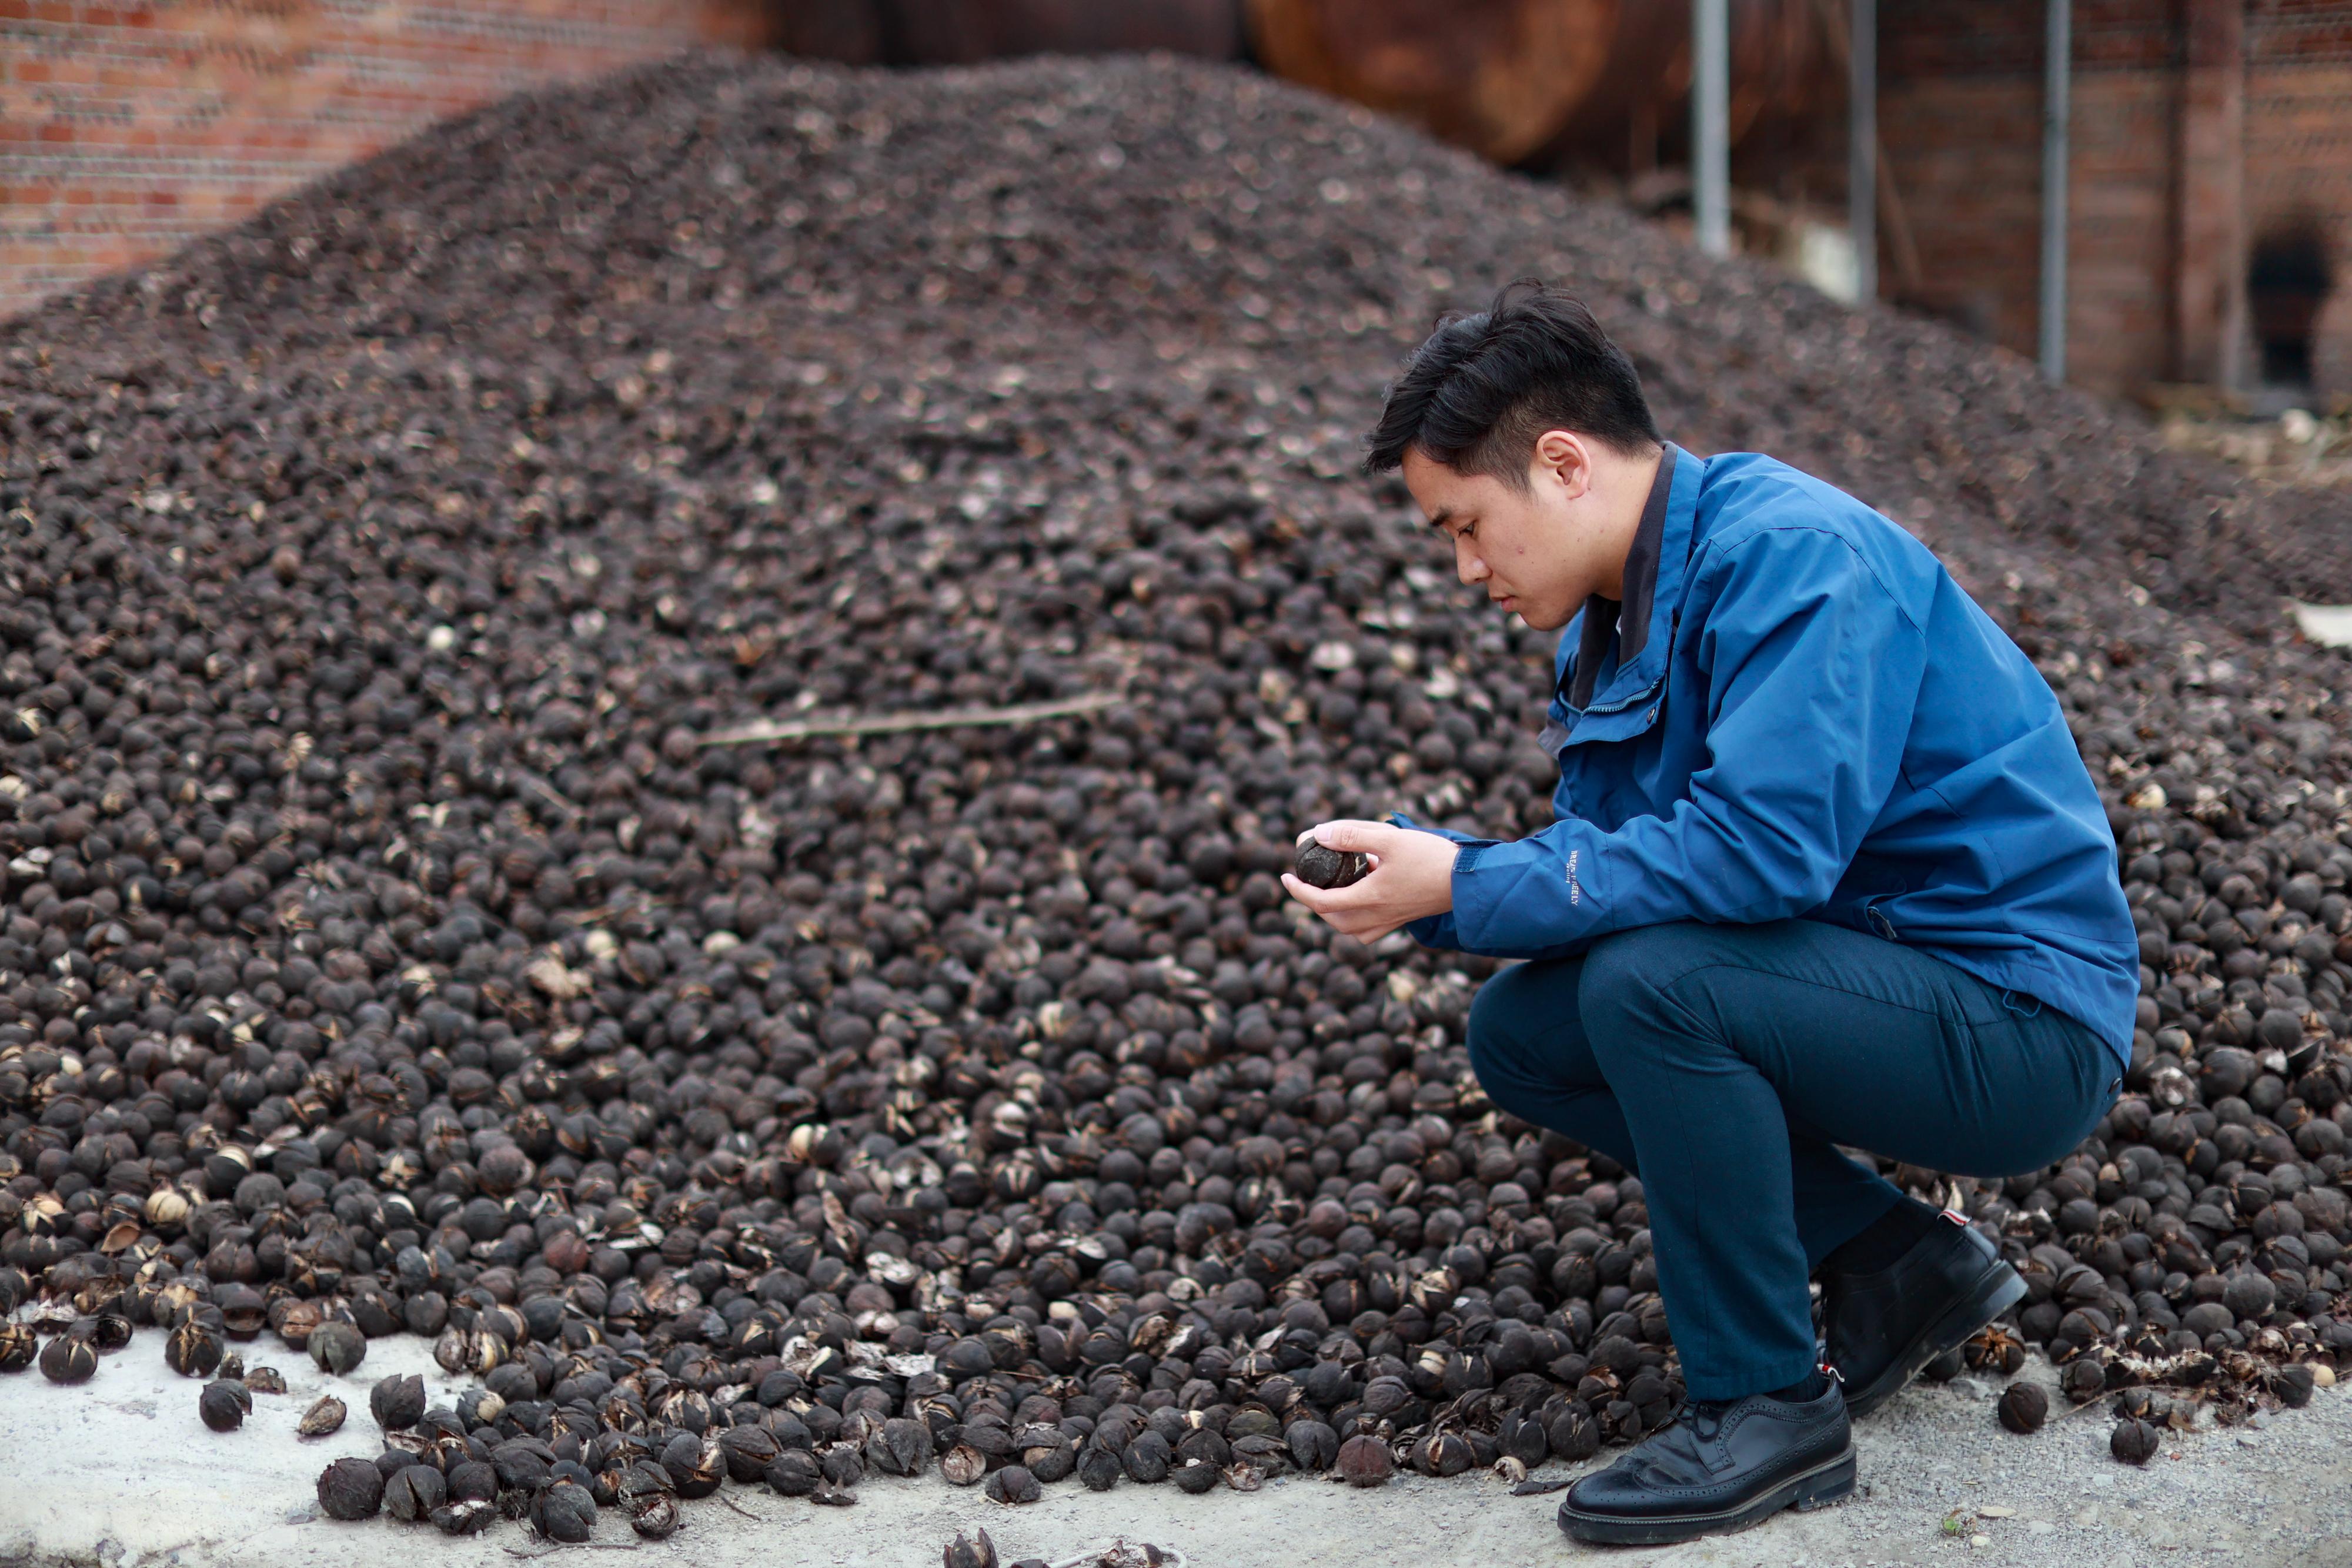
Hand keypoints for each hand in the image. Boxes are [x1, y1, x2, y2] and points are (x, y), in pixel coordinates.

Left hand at [1281, 819, 1457, 942]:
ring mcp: (1392, 921)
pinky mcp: (1404, 920)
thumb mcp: (1390, 839)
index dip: (1297, 891)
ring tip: (1331, 889)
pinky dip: (1356, 920)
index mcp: (1369, 898)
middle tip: (1306, 880)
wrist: (1471, 881)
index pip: (1320, 901)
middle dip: (1314, 902)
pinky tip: (1362, 899)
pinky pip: (1370, 930)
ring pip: (1351, 929)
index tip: (1285, 876)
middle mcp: (1378, 916)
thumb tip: (1318, 835)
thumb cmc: (1432, 858)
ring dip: (1334, 913)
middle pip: (1332, 919)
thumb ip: (1353, 835)